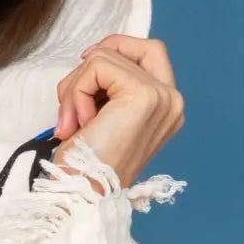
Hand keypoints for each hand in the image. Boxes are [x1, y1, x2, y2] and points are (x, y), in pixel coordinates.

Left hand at [50, 34, 184, 190]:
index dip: (114, 51)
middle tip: (72, 104)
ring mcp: (162, 97)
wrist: (82, 196)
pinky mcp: (143, 96)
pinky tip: (78, 122)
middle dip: (90, 69)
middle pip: (131, 47)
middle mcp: (172, 101)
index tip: (84, 73)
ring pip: (106, 57)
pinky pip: (97, 66)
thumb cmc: (86, 164)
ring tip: (72, 123)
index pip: (149, 52)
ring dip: (75, 88)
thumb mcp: (104, 116)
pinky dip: (76, 91)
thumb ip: (110, 88)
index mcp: (166, 108)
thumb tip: (92, 55)